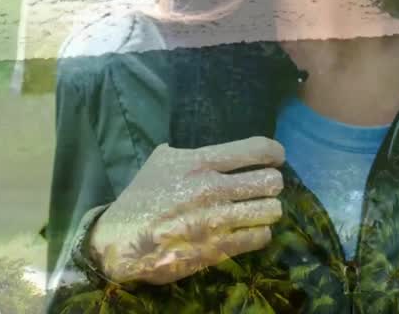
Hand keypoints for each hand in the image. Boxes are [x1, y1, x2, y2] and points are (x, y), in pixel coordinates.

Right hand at [88, 136, 285, 284]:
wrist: (122, 243)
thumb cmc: (141, 199)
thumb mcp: (161, 161)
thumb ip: (191, 151)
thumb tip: (213, 149)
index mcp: (201, 162)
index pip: (258, 150)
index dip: (275, 153)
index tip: (276, 158)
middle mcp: (214, 188)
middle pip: (271, 181)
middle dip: (272, 184)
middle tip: (265, 188)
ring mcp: (218, 220)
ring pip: (271, 210)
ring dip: (268, 210)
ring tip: (260, 210)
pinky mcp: (218, 249)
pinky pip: (259, 237)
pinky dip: (260, 233)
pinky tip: (250, 230)